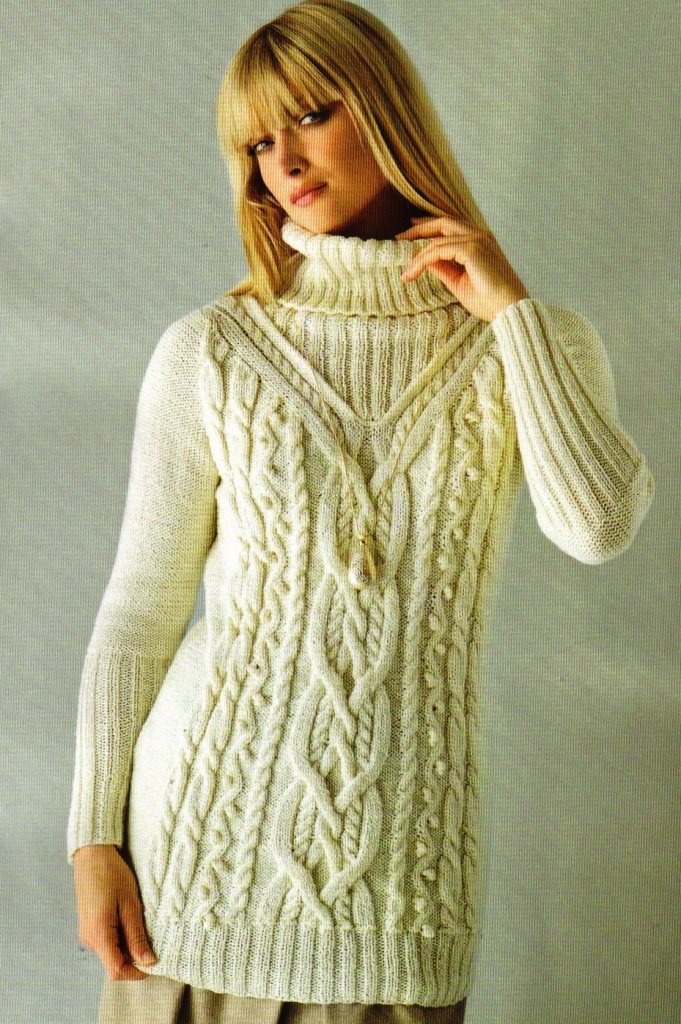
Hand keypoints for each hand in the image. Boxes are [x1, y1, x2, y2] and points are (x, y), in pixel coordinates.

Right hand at [73, 844, 156, 980]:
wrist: (92, 854)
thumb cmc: (112, 874)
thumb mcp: (130, 904)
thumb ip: (137, 936)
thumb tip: (148, 962)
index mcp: (98, 935)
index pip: (116, 970)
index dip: (137, 972)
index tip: (156, 963)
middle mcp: (89, 939)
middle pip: (114, 962)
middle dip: (135, 958)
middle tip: (155, 941)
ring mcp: (88, 932)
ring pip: (112, 951)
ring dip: (129, 946)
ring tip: (144, 925)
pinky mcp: (89, 925)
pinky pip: (107, 940)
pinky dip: (121, 937)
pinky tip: (132, 921)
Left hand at [397, 215, 528, 321]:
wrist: (509, 310)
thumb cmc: (490, 301)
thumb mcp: (459, 282)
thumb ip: (444, 269)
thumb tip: (425, 262)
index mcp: (479, 242)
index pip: (449, 227)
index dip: (428, 229)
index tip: (409, 237)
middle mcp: (479, 236)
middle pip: (443, 222)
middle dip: (418, 229)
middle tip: (399, 239)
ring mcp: (477, 240)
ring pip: (437, 240)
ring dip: (418, 256)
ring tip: (406, 273)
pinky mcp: (472, 249)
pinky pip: (439, 251)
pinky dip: (423, 261)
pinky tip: (413, 273)